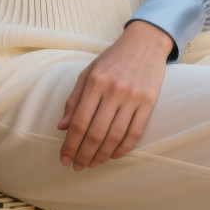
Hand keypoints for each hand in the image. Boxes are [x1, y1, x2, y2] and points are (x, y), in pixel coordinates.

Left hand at [57, 21, 172, 170]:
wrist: (144, 43)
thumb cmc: (112, 59)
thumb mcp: (88, 72)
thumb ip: (74, 99)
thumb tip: (61, 127)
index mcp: (95, 82)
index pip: (79, 121)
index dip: (70, 144)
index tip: (64, 158)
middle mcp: (113, 90)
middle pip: (96, 133)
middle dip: (84, 154)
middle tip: (78, 166)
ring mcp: (133, 97)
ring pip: (115, 136)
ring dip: (102, 155)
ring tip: (93, 163)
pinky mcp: (148, 102)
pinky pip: (135, 132)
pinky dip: (123, 148)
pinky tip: (113, 155)